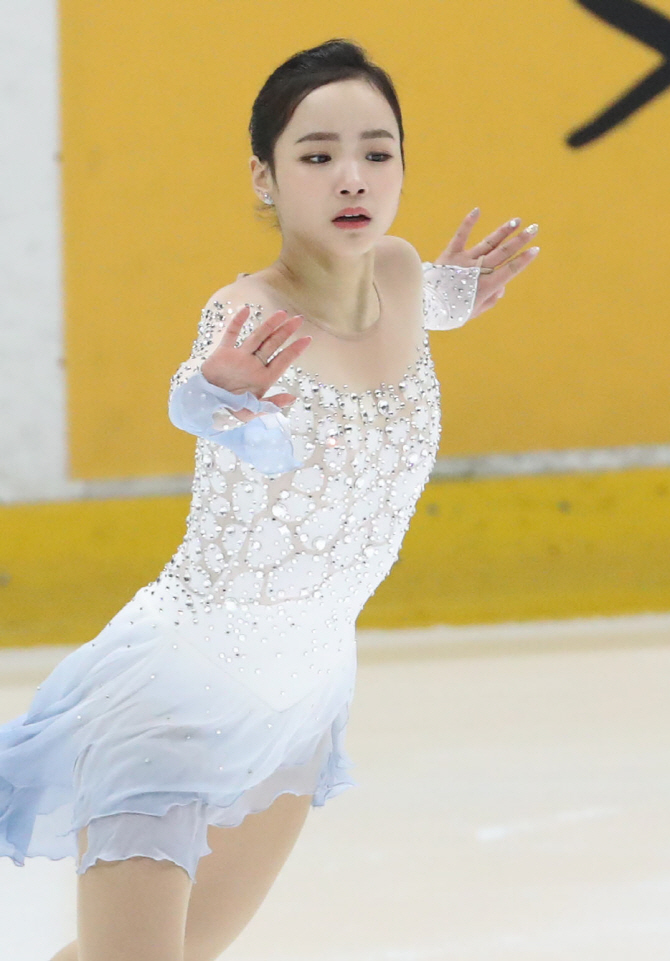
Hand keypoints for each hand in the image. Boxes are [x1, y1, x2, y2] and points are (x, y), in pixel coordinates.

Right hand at [201, 305, 311, 422]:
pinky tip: (246, 310)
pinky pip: (231, 335)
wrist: (206, 408)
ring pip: (257, 337)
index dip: (295, 350)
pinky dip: (238, 322)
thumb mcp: (253, 411)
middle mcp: (254, 365)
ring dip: (269, 325)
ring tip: (282, 313)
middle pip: (273, 345)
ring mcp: (239, 358)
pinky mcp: (223, 354)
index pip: (283, 360)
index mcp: (263, 379)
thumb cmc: (230, 412)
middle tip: (299, 319)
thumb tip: (292, 398)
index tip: (308, 339)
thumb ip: (272, 404)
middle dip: (286, 332)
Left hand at [434, 210, 539, 318]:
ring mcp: (464, 261)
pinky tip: (477, 210)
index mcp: (486, 287)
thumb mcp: (474, 312)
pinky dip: (468, 223)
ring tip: (517, 221)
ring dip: (503, 231)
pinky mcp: (450, 254)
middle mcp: (478, 271)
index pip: (510, 270)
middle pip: (503, 253)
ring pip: (488, 243)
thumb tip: (502, 286)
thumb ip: (491, 300)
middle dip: (520, 240)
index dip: (524, 260)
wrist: (427, 307)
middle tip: (534, 229)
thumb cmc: (452, 312)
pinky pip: (460, 236)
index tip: (535, 249)